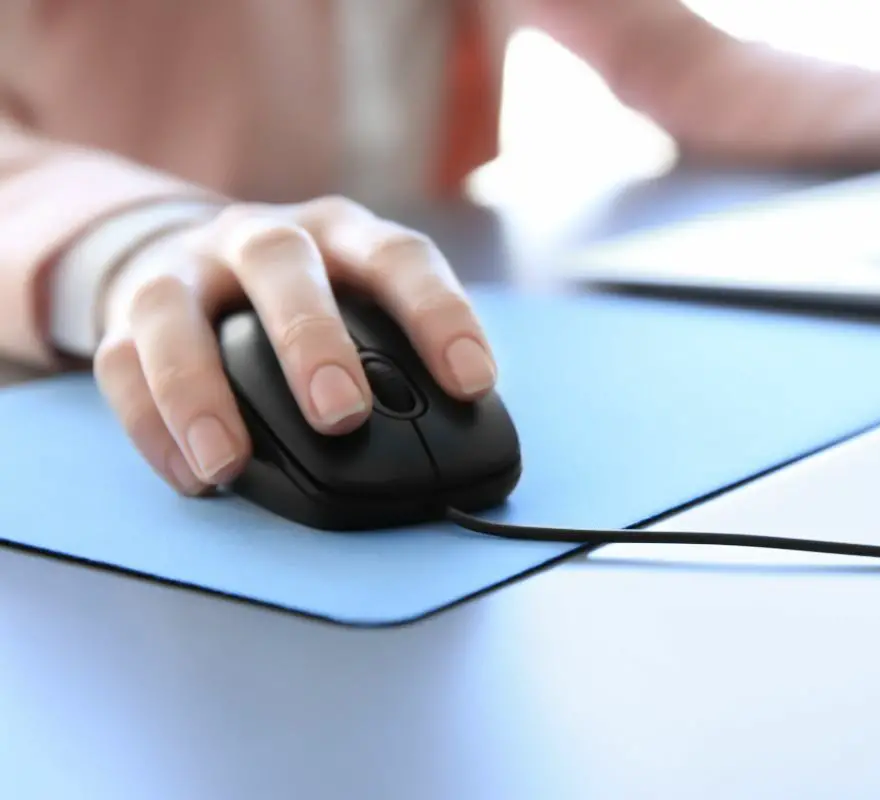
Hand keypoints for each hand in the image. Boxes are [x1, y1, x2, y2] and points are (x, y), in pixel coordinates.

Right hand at [93, 196, 497, 495]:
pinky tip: (194, 478)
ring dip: (200, 388)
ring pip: (178, 310)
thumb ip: (399, 359)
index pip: (399, 256)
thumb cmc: (303, 303)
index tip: (473, 383)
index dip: (440, 315)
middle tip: (341, 416)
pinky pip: (122, 363)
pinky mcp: (127, 312)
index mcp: (341, 234)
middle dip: (310, 340)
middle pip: (282, 263)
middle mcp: (263, 238)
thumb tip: (452, 449)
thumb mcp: (360, 305)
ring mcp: (188, 269)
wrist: (192, 262)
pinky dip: (152, 425)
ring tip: (230, 463)